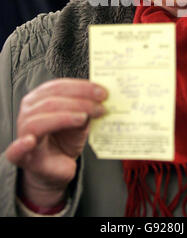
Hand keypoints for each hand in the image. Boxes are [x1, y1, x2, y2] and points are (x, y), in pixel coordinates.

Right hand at [5, 78, 106, 207]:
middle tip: (100, 106)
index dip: (81, 87)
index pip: (59, 86)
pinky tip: (31, 142)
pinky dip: (22, 144)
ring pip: (40, 119)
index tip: (102, 92)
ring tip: (83, 118)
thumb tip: (99, 98)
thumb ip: (85, 109)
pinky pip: (16, 149)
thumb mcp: (79, 122)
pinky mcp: (20, 156)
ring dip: (65, 116)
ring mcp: (23, 132)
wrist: (56, 167)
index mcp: (41, 98)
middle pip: (52, 100)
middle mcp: (29, 111)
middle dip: (79, 101)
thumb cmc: (65, 141)